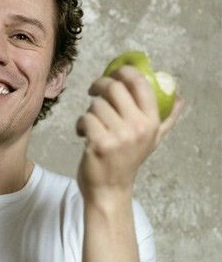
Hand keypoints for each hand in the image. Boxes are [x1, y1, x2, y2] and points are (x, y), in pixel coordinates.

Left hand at [76, 65, 184, 202]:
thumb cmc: (128, 162)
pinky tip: (84, 134)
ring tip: (93, 125)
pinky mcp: (99, 143)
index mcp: (151, 122)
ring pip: (96, 104)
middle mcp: (138, 127)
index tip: (113, 74)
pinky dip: (80, 124)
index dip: (124, 71)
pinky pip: (85, 118)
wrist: (110, 190)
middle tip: (94, 91)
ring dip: (90, 111)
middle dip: (100, 85)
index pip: (139, 83)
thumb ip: (166, 119)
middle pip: (114, 88)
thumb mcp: (152, 140)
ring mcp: (118, 136)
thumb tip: (180, 97)